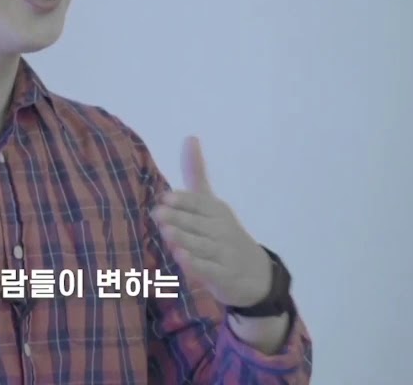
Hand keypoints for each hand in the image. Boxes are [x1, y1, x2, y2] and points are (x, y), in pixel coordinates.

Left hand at [151, 136, 272, 307]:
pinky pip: (210, 270)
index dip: (183, 201)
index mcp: (216, 210)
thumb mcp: (211, 202)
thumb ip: (196, 173)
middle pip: (197, 224)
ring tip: (167, 233)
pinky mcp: (224, 276)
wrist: (255, 272)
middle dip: (178, 218)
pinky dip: (197, 266)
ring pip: (202, 246)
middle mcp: (222, 229)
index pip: (199, 203)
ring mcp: (225, 253)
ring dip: (185, 240)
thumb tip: (190, 137)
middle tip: (157, 213)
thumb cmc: (223, 232)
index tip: (165, 197)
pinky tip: (182, 260)